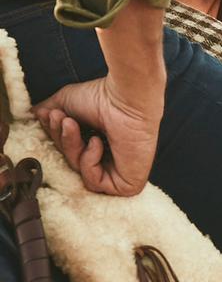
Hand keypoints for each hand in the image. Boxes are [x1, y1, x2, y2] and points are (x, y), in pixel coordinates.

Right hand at [33, 76, 162, 196]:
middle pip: (72, 163)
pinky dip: (89, 161)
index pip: (70, 151)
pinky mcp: (127, 184)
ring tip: (72, 123)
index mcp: (99, 142)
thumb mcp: (65, 102)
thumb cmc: (100, 97)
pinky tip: (98, 141)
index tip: (49, 116)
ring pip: (80, 174)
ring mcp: (119, 173)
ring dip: (72, 148)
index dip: (56, 137)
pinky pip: (95, 183)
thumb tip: (34, 115)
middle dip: (63, 141)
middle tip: (61, 119)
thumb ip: (48, 111)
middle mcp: (111, 159)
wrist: (123, 98)